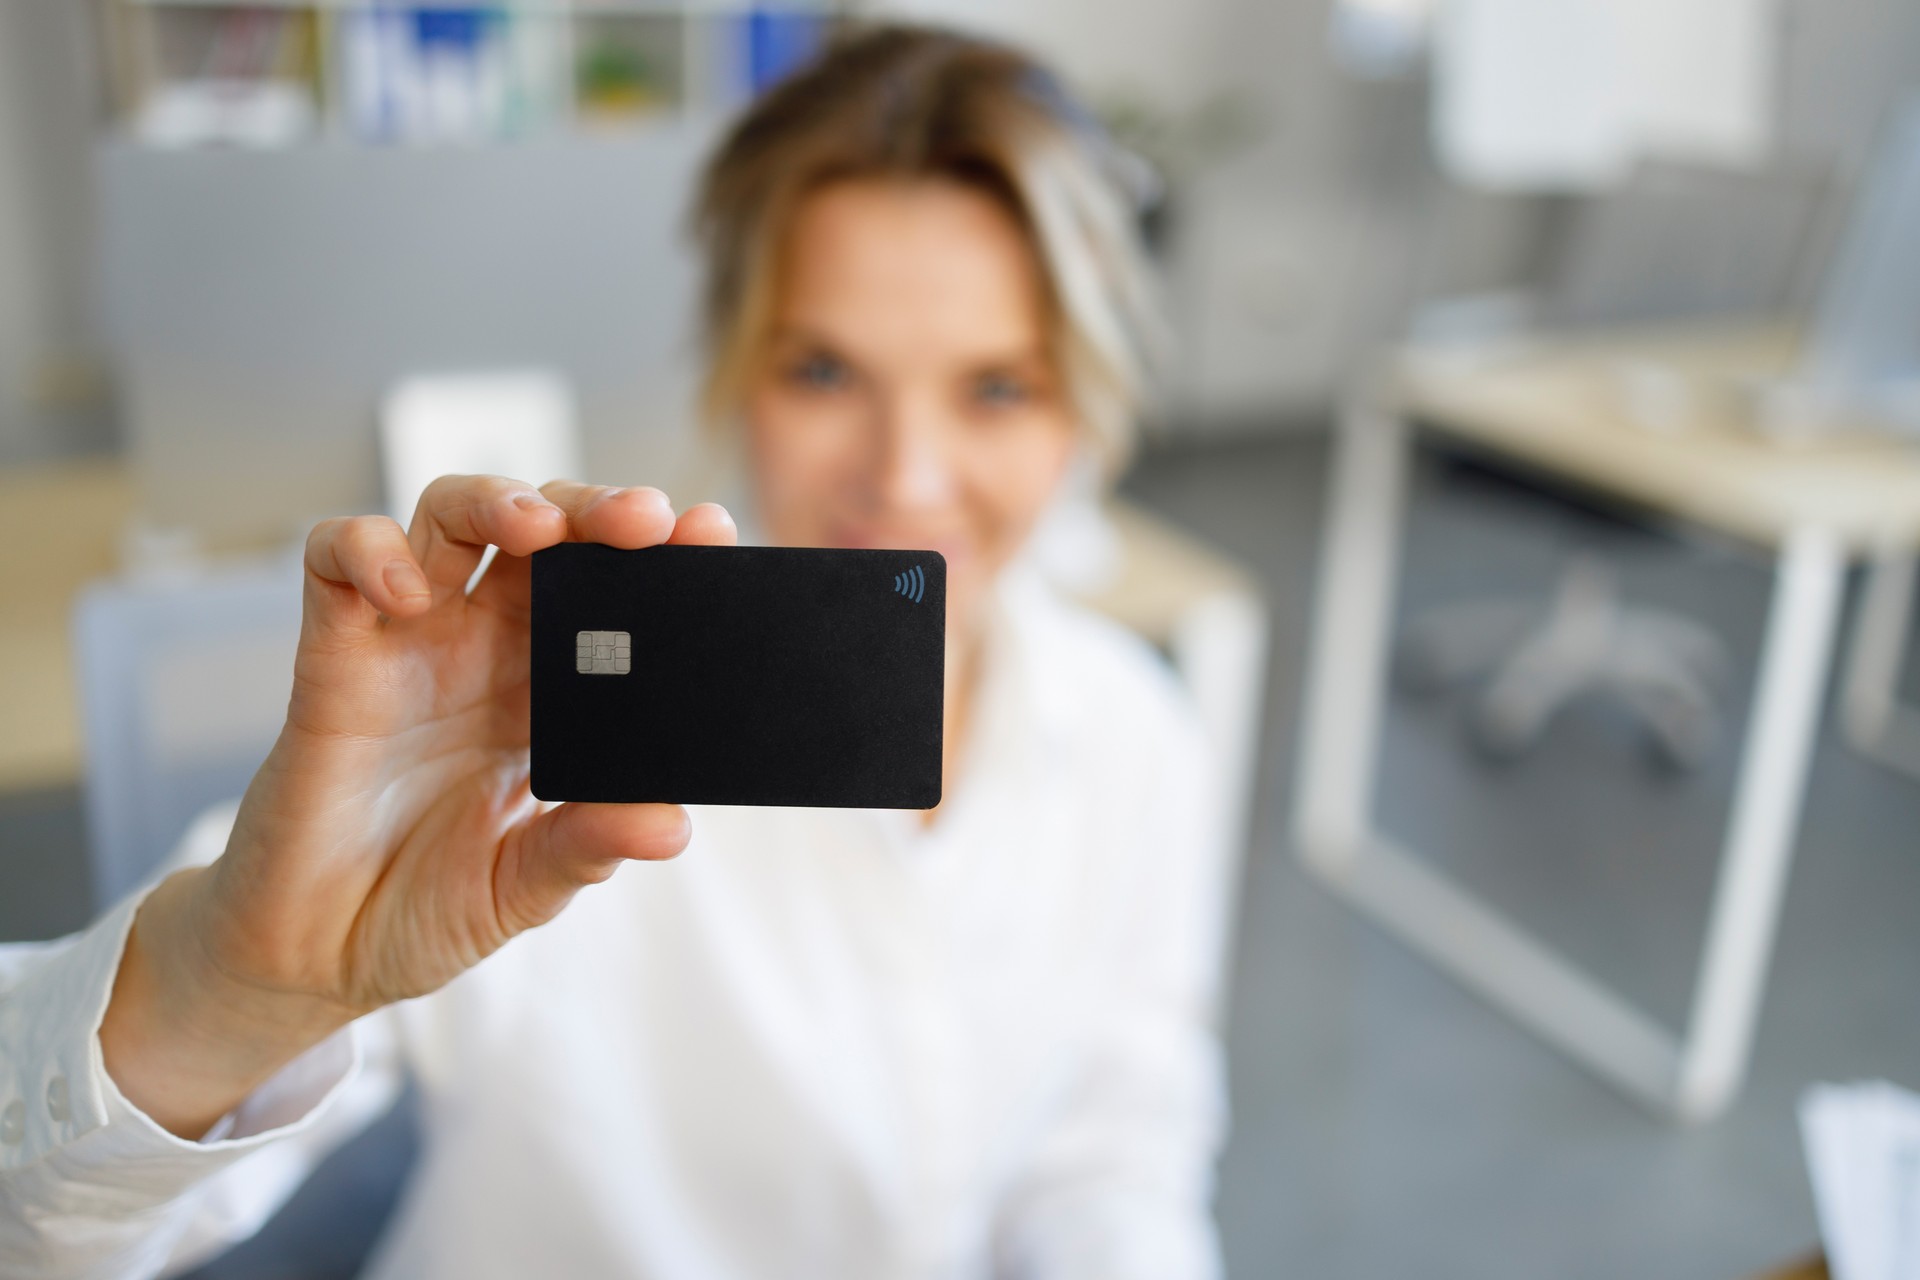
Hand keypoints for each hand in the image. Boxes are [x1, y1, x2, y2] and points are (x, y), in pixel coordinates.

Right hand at [101, 477, 735, 1135]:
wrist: (316, 956)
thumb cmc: (423, 905)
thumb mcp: (523, 887)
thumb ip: (586, 847)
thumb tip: (670, 825)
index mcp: (551, 689)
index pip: (612, 591)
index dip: (658, 556)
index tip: (711, 535)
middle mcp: (485, 648)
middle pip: (541, 530)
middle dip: (592, 508)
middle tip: (642, 521)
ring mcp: (408, 643)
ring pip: (448, 519)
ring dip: (494, 501)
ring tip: (537, 526)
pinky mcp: (331, 656)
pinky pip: (335, 563)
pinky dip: (368, 553)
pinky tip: (409, 594)